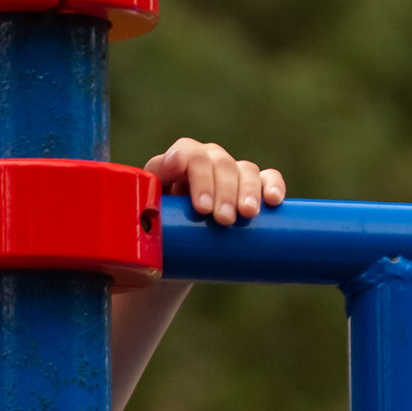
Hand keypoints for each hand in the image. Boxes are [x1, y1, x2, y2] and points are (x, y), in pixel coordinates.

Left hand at [148, 135, 285, 227]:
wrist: (174, 256)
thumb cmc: (155, 238)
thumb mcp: (141, 226)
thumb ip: (137, 216)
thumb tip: (145, 217)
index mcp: (175, 164)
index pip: (188, 154)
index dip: (197, 175)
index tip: (201, 206)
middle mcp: (205, 163)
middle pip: (219, 163)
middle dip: (223, 191)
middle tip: (222, 220)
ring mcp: (229, 174)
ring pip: (244, 169)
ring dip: (247, 190)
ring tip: (246, 215)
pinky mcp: (252, 190)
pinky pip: (267, 178)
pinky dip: (272, 185)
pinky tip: (274, 201)